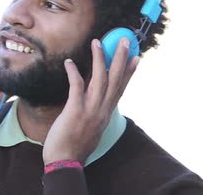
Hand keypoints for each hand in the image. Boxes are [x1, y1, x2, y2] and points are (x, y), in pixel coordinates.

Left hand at [42, 38, 138, 164]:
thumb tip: (96, 102)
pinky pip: (76, 87)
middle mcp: (102, 110)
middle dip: (120, 59)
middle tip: (124, 40)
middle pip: (115, 80)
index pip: (121, 89)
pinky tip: (69, 62)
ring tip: (97, 42)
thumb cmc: (75, 145)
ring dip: (99, 60)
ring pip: (99, 80)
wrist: (65, 162)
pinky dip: (74, 73)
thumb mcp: (92, 127)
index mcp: (106, 113)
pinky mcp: (75, 111)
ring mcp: (90, 110)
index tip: (136, 57)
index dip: (129, 72)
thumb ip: (95, 113)